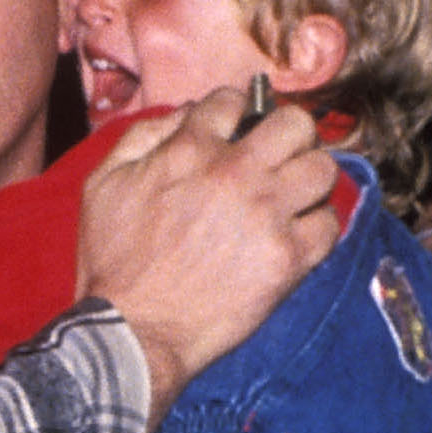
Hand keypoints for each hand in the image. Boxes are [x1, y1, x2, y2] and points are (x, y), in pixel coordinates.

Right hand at [76, 89, 339, 422]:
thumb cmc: (112, 264)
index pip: (234, 100)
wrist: (131, 332)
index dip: (236, 113)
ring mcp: (267, 214)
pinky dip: (316, 229)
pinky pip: (328, 225)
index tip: (236, 133)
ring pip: (323, 169)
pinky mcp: (286, 258)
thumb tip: (185, 114)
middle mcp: (237, 172)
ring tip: (295, 197)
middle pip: (296, 124)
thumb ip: (142, 137)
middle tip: (280, 159)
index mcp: (192, 149)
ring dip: (310, 180)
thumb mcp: (103, 185)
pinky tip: (297, 237)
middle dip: (289, 136)